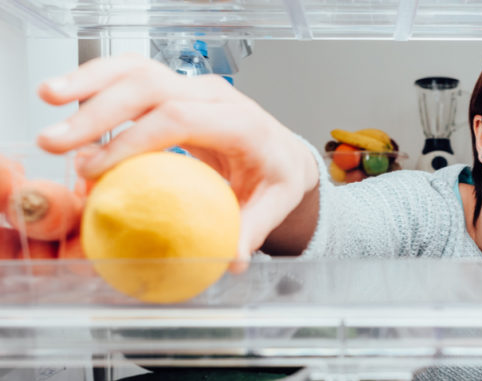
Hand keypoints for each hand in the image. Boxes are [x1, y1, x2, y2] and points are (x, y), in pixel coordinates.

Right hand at [36, 54, 318, 271]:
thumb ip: (253, 229)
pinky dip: (98, 82)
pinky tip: (68, 97)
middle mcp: (215, 96)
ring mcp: (194, 87)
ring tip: (49, 99)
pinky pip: (133, 76)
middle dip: (98, 111)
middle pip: (151, 87)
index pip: (180, 119)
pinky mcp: (177, 88)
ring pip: (137, 70)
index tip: (95, 169)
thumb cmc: (276, 176)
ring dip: (90, 83)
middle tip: (57, 143)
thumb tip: (232, 261)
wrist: (282, 150)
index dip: (133, 140)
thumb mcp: (275, 204)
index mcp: (241, 122)